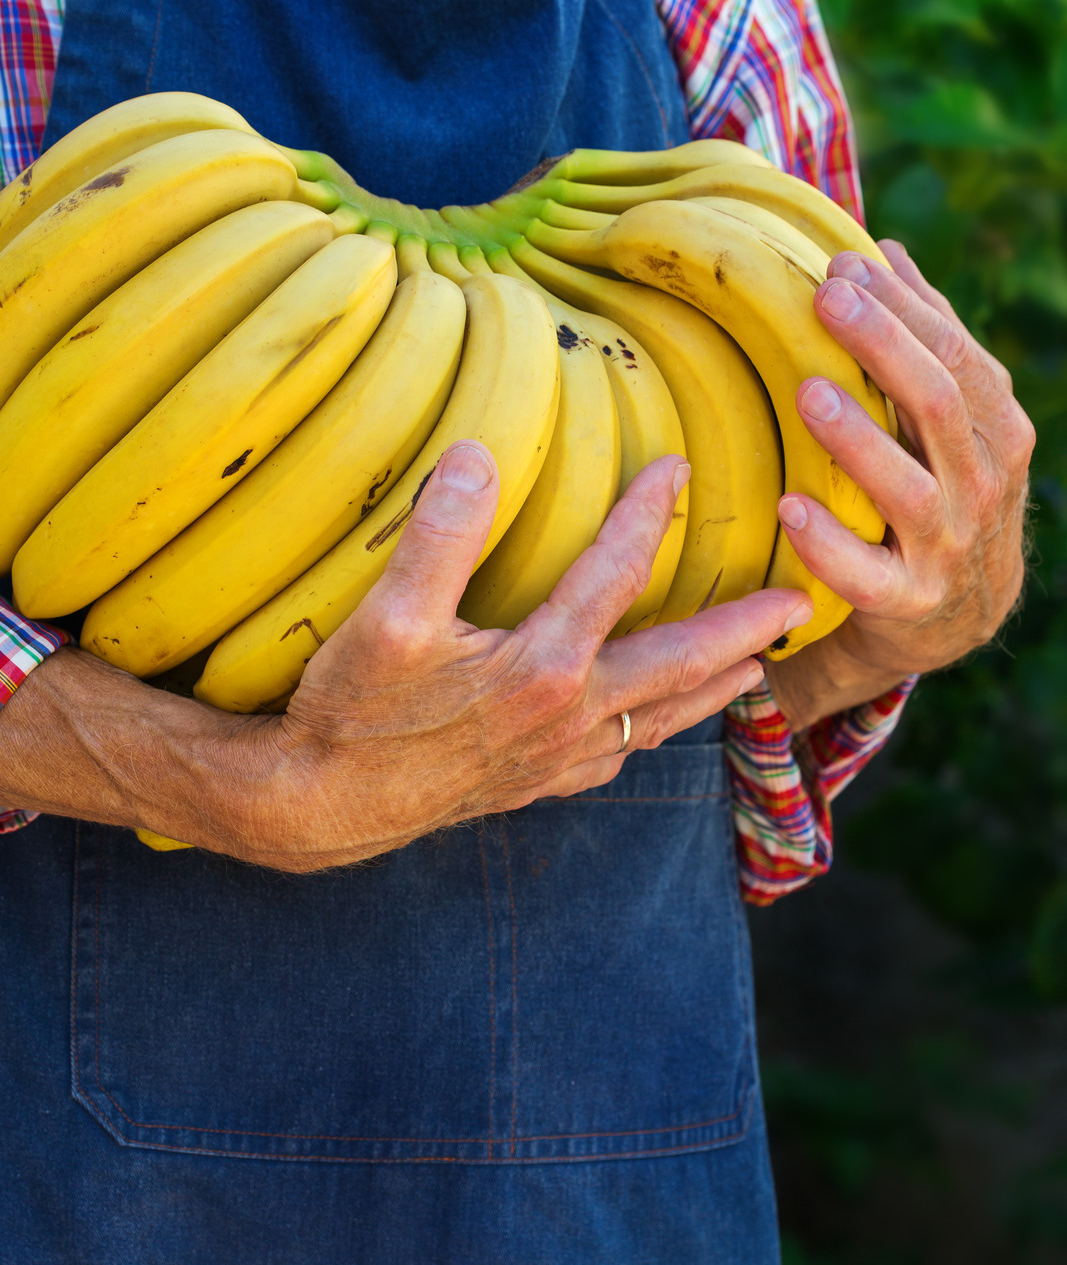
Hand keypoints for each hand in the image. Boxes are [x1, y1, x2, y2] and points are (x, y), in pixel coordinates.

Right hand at [242, 444, 811, 870]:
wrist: (321, 809)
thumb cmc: (353, 712)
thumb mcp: (386, 618)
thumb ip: (439, 535)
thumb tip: (479, 455)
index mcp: (546, 666)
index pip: (615, 573)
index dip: (649, 513)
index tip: (680, 467)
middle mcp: (570, 716)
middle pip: (679, 663)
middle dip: (742, 629)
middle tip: (798, 605)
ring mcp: (558, 758)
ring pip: (662, 719)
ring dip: (715, 689)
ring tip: (757, 670)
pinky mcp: (536, 785)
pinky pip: (620, 758)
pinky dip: (657, 734)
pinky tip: (655, 729)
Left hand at [763, 240, 1034, 731]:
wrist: (956, 610)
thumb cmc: (939, 486)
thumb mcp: (946, 418)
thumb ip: (925, 338)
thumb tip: (886, 253)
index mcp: (992, 426)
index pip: (954, 354)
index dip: (902, 308)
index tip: (844, 266)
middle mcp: (981, 482)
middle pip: (938, 403)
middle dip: (882, 346)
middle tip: (825, 300)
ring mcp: (946, 543)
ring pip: (906, 487)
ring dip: (856, 438)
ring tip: (808, 392)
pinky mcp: (907, 599)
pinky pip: (866, 574)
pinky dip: (827, 543)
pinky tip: (788, 506)